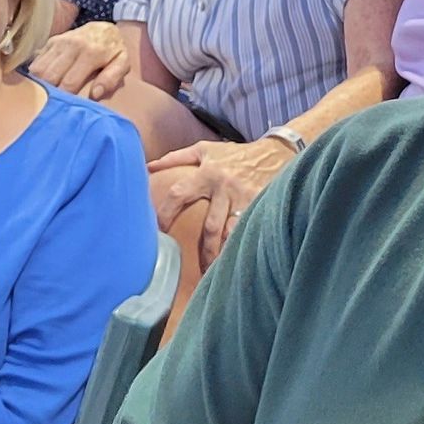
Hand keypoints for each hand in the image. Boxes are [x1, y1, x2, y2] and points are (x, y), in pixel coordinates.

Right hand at [32, 22, 128, 99]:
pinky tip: (42, 84)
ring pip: (39, 69)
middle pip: (50, 76)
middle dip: (49, 94)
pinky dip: (36, 75)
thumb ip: (111, 79)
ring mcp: (59, 42)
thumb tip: (95, 95)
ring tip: (46, 96)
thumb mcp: (123, 63)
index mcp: (91, 53)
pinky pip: (36, 61)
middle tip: (52, 106)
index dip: (64, 98)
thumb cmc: (113, 51)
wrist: (103, 28)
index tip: (64, 110)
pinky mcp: (51, 42)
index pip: (70, 82)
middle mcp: (72, 46)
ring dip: (40, 85)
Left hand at [148, 133, 293, 260]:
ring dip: (224, 255)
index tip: (159, 230)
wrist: (275, 152)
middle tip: (194, 269)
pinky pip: (251, 232)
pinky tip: (238, 262)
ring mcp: (245, 201)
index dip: (166, 213)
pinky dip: (243, 246)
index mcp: (207, 174)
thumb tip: (148, 167)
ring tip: (216, 274)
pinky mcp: (261, 207)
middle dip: (203, 250)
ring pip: (233, 234)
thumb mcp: (204, 150)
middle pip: (210, 227)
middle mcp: (225, 189)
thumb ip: (175, 158)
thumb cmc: (234, 154)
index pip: (180, 195)